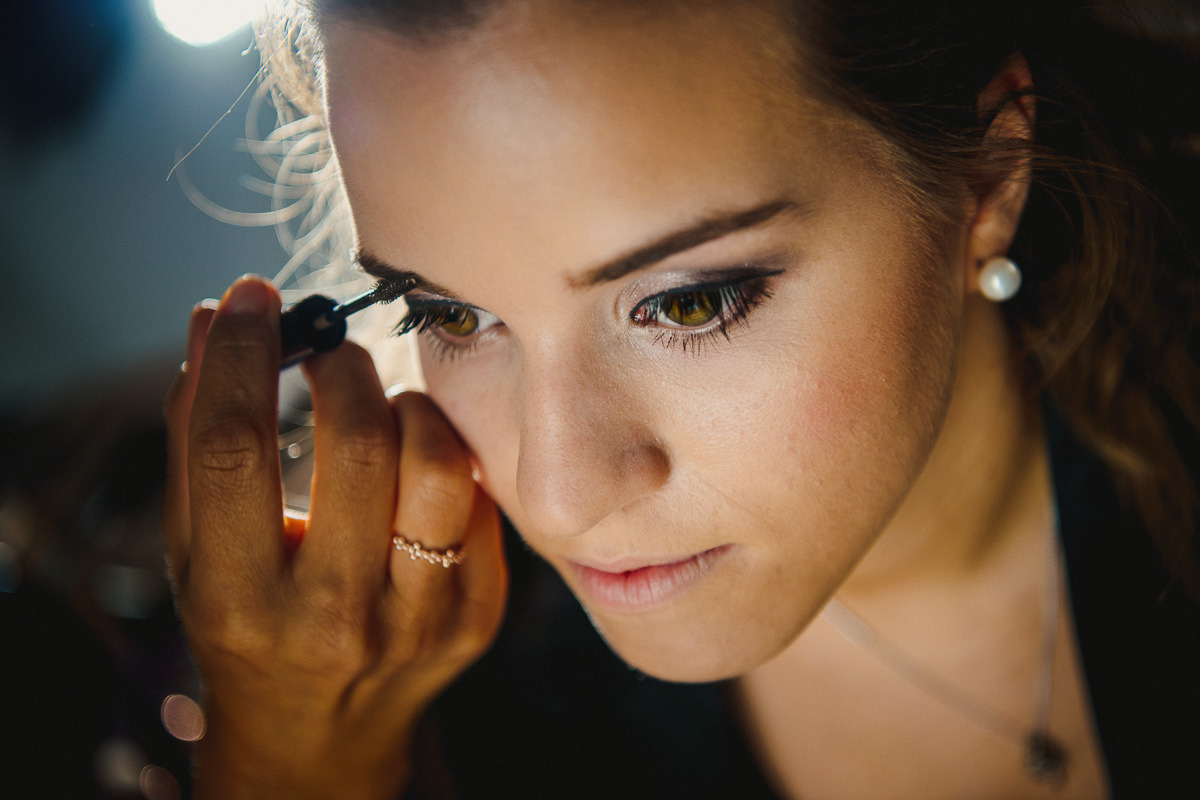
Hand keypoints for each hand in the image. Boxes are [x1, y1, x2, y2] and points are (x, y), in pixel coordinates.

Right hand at [163, 277, 506, 798]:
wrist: (319, 734)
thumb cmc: (247, 627)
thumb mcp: (198, 551)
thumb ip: (196, 438)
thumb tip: (215, 321)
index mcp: (241, 599)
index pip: (234, 447)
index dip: (243, 355)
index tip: (253, 301)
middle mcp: (333, 617)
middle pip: (358, 446)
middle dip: (344, 367)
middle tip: (331, 350)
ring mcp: (417, 622)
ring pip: (441, 466)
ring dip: (411, 409)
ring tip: (383, 410)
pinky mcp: (477, 618)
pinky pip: (480, 502)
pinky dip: (447, 461)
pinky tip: (417, 470)